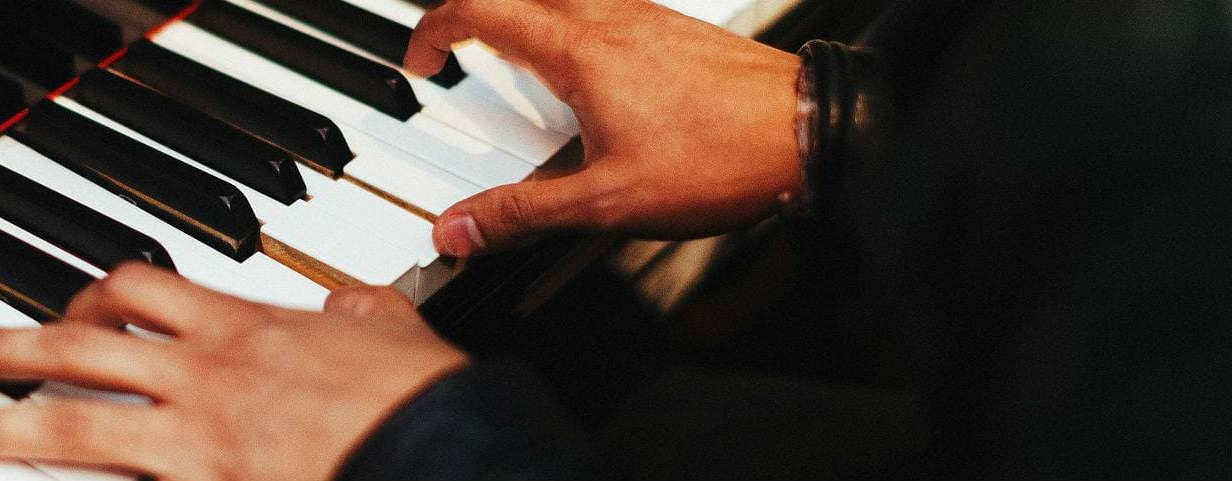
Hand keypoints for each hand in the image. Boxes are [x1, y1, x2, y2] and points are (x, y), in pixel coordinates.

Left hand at [0, 264, 469, 480]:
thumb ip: (356, 316)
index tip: (55, 310)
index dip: (80, 298)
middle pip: (67, 347)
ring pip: (61, 424)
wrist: (446, 458)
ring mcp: (193, 445)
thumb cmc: (424, 405)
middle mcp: (201, 379)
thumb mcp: (392, 333)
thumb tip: (347, 307)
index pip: (134, 290)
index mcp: (243, 328)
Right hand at [406, 0, 802, 255]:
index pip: (480, 9)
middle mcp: (609, 19)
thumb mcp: (606, 202)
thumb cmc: (721, 159)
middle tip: (455, 56)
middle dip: (473, 18)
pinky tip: (587, 81)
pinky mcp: (674, 30)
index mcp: (579, 51)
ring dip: (524, 19)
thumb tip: (459, 229)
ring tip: (515, 68)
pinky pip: (602, 9)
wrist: (808, 134)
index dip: (435, 30)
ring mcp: (645, 17)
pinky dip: (570, 30)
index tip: (423, 62)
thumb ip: (523, 214)